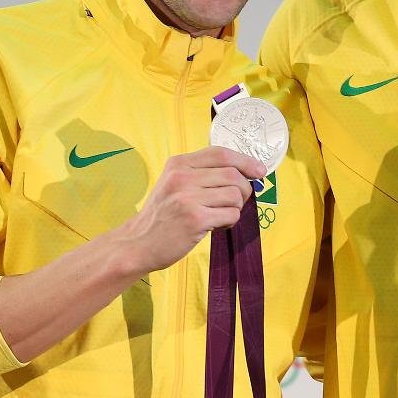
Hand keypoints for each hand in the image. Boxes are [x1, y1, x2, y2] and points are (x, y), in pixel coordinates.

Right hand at [114, 146, 264, 272]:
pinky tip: (216, 225)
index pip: (221, 153)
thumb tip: (244, 172)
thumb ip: (201, 174)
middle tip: (236, 202)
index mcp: (178, 164)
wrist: (138, 243)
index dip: (245, 160)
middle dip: (244, 189)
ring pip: (234, 195)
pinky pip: (230, 215)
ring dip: (235, 208)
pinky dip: (230, 222)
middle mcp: (182, 177)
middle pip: (233, 174)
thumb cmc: (162, 215)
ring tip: (221, 215)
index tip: (259, 170)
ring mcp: (188, 198)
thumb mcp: (173, 184)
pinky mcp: (195, 219)